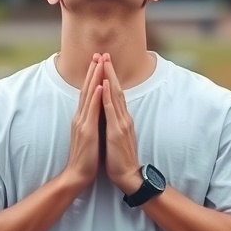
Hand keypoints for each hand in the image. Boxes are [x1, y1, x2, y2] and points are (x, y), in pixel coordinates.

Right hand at [64, 54, 103, 189]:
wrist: (77, 174)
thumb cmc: (86, 157)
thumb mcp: (89, 134)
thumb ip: (90, 121)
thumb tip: (96, 110)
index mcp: (82, 117)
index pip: (87, 92)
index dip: (92, 76)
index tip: (98, 61)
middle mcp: (80, 116)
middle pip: (86, 88)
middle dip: (93, 70)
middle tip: (98, 53)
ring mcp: (82, 123)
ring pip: (88, 95)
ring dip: (94, 78)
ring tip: (99, 62)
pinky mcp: (86, 131)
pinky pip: (91, 111)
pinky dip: (95, 97)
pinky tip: (98, 86)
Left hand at [101, 55, 141, 194]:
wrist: (128, 176)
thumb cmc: (119, 159)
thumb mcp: (116, 136)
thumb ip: (114, 122)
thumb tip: (108, 111)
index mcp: (122, 119)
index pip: (115, 93)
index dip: (109, 77)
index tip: (103, 62)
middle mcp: (123, 117)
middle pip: (116, 89)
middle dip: (109, 71)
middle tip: (103, 53)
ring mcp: (121, 123)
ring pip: (114, 95)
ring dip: (108, 77)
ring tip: (103, 62)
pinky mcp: (117, 131)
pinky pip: (111, 111)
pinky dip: (107, 97)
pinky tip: (104, 85)